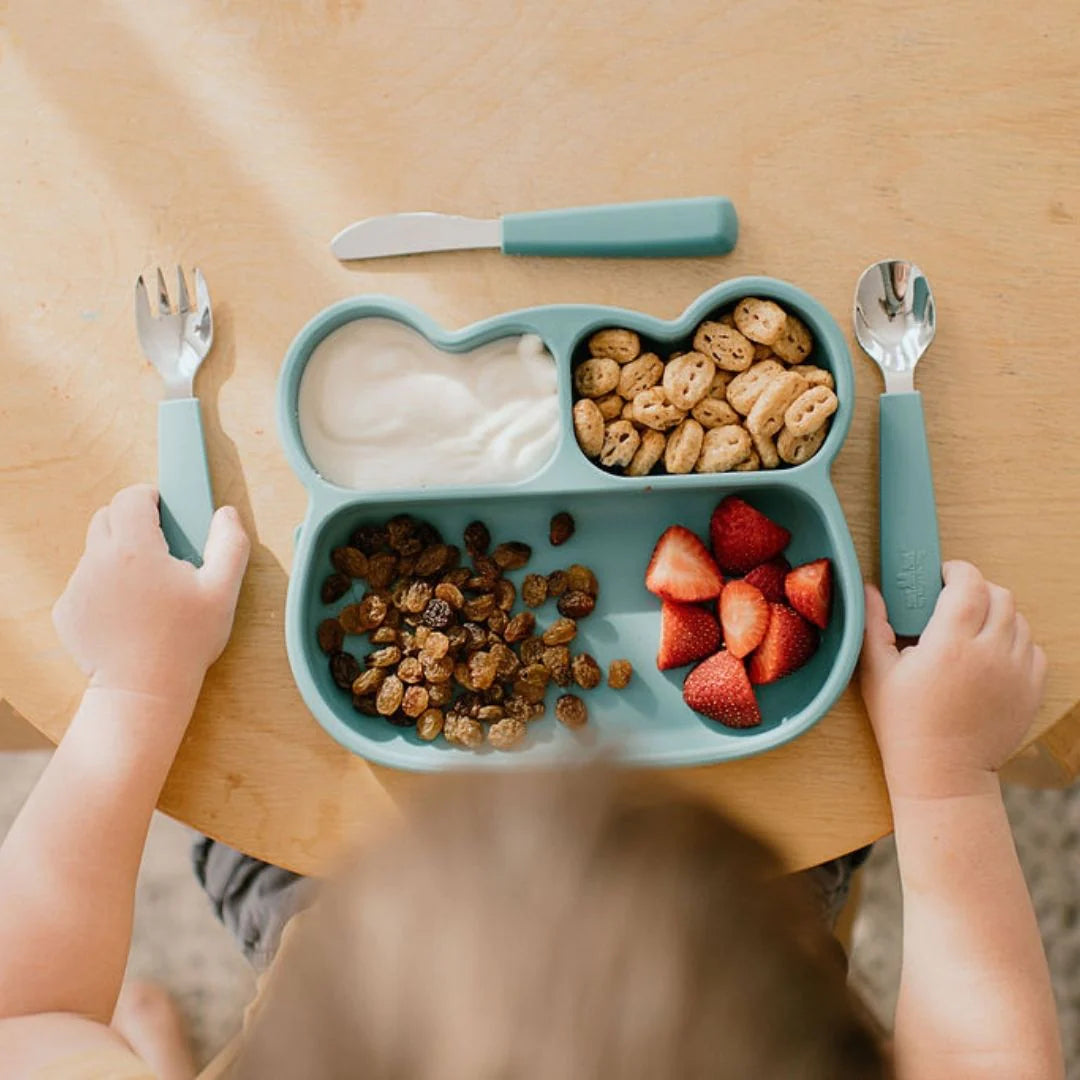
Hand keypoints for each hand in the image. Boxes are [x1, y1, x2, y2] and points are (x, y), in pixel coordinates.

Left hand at [52, 485, 249, 705]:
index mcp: (135, 548)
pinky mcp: (67, 611)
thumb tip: (226, 514)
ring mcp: (77, 586)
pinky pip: (84, 584)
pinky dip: (103, 587)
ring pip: (95, 552)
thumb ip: (229, 544)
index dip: (148, 498)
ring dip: (117, 557)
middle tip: (159, 550)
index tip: (163, 512)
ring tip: (146, 589)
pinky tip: (127, 613)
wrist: (143, 692)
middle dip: (131, 523)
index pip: (130, 498)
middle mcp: (97, 560)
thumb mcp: (222, 591)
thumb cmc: (185, 641)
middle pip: (106, 518)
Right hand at [860, 560, 1046, 798]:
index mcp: (950, 645)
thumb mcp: (877, 673)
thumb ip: (874, 625)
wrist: (943, 773)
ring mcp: (1016, 672)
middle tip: (954, 602)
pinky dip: (1015, 643)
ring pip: (1019, 620)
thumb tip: (871, 590)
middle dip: (977, 590)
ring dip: (996, 615)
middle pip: (999, 596)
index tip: (943, 576)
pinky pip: (1033, 648)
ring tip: (971, 631)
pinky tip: (990, 656)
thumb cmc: (903, 724)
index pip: (969, 584)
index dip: (957, 571)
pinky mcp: (1031, 690)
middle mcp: (990, 654)